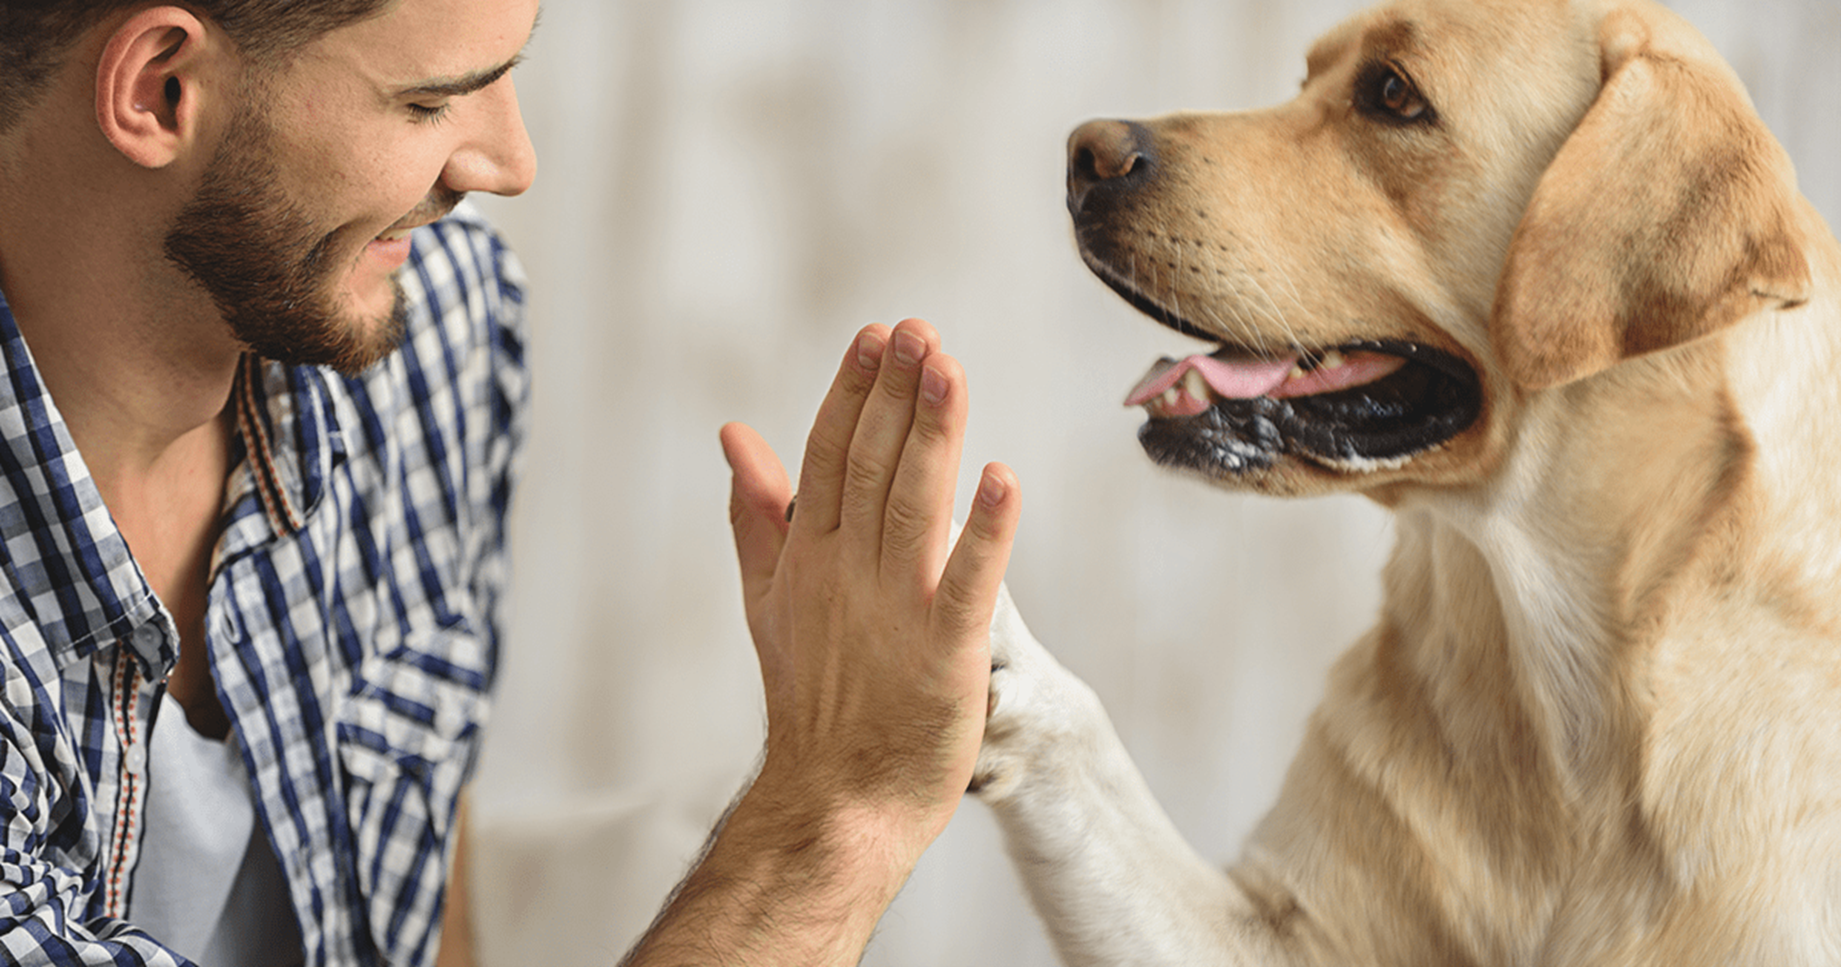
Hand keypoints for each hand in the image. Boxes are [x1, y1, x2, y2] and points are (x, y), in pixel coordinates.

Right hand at [720, 318, 1020, 858]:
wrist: (834, 802)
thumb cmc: (814, 699)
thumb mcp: (770, 596)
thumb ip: (758, 512)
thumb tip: (734, 433)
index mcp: (810, 556)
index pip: (829, 456)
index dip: (855, 393)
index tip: (878, 335)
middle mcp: (847, 573)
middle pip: (872, 467)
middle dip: (895, 394)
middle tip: (918, 330)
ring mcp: (895, 612)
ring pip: (913, 506)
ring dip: (932, 436)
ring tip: (949, 369)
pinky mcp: (946, 654)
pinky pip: (968, 583)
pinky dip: (985, 531)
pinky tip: (1002, 477)